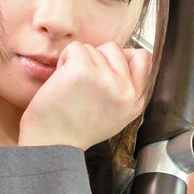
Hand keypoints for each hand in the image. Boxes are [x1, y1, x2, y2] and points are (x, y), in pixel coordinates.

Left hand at [18, 42, 150, 148]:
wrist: (52, 145)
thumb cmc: (75, 131)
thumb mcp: (115, 115)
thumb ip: (124, 89)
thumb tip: (124, 58)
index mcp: (135, 102)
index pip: (142, 58)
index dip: (121, 57)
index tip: (105, 70)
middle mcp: (125, 91)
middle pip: (115, 48)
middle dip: (96, 59)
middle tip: (83, 84)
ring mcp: (106, 80)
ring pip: (93, 48)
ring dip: (77, 61)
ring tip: (71, 87)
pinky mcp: (83, 71)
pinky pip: (74, 48)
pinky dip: (63, 60)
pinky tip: (61, 82)